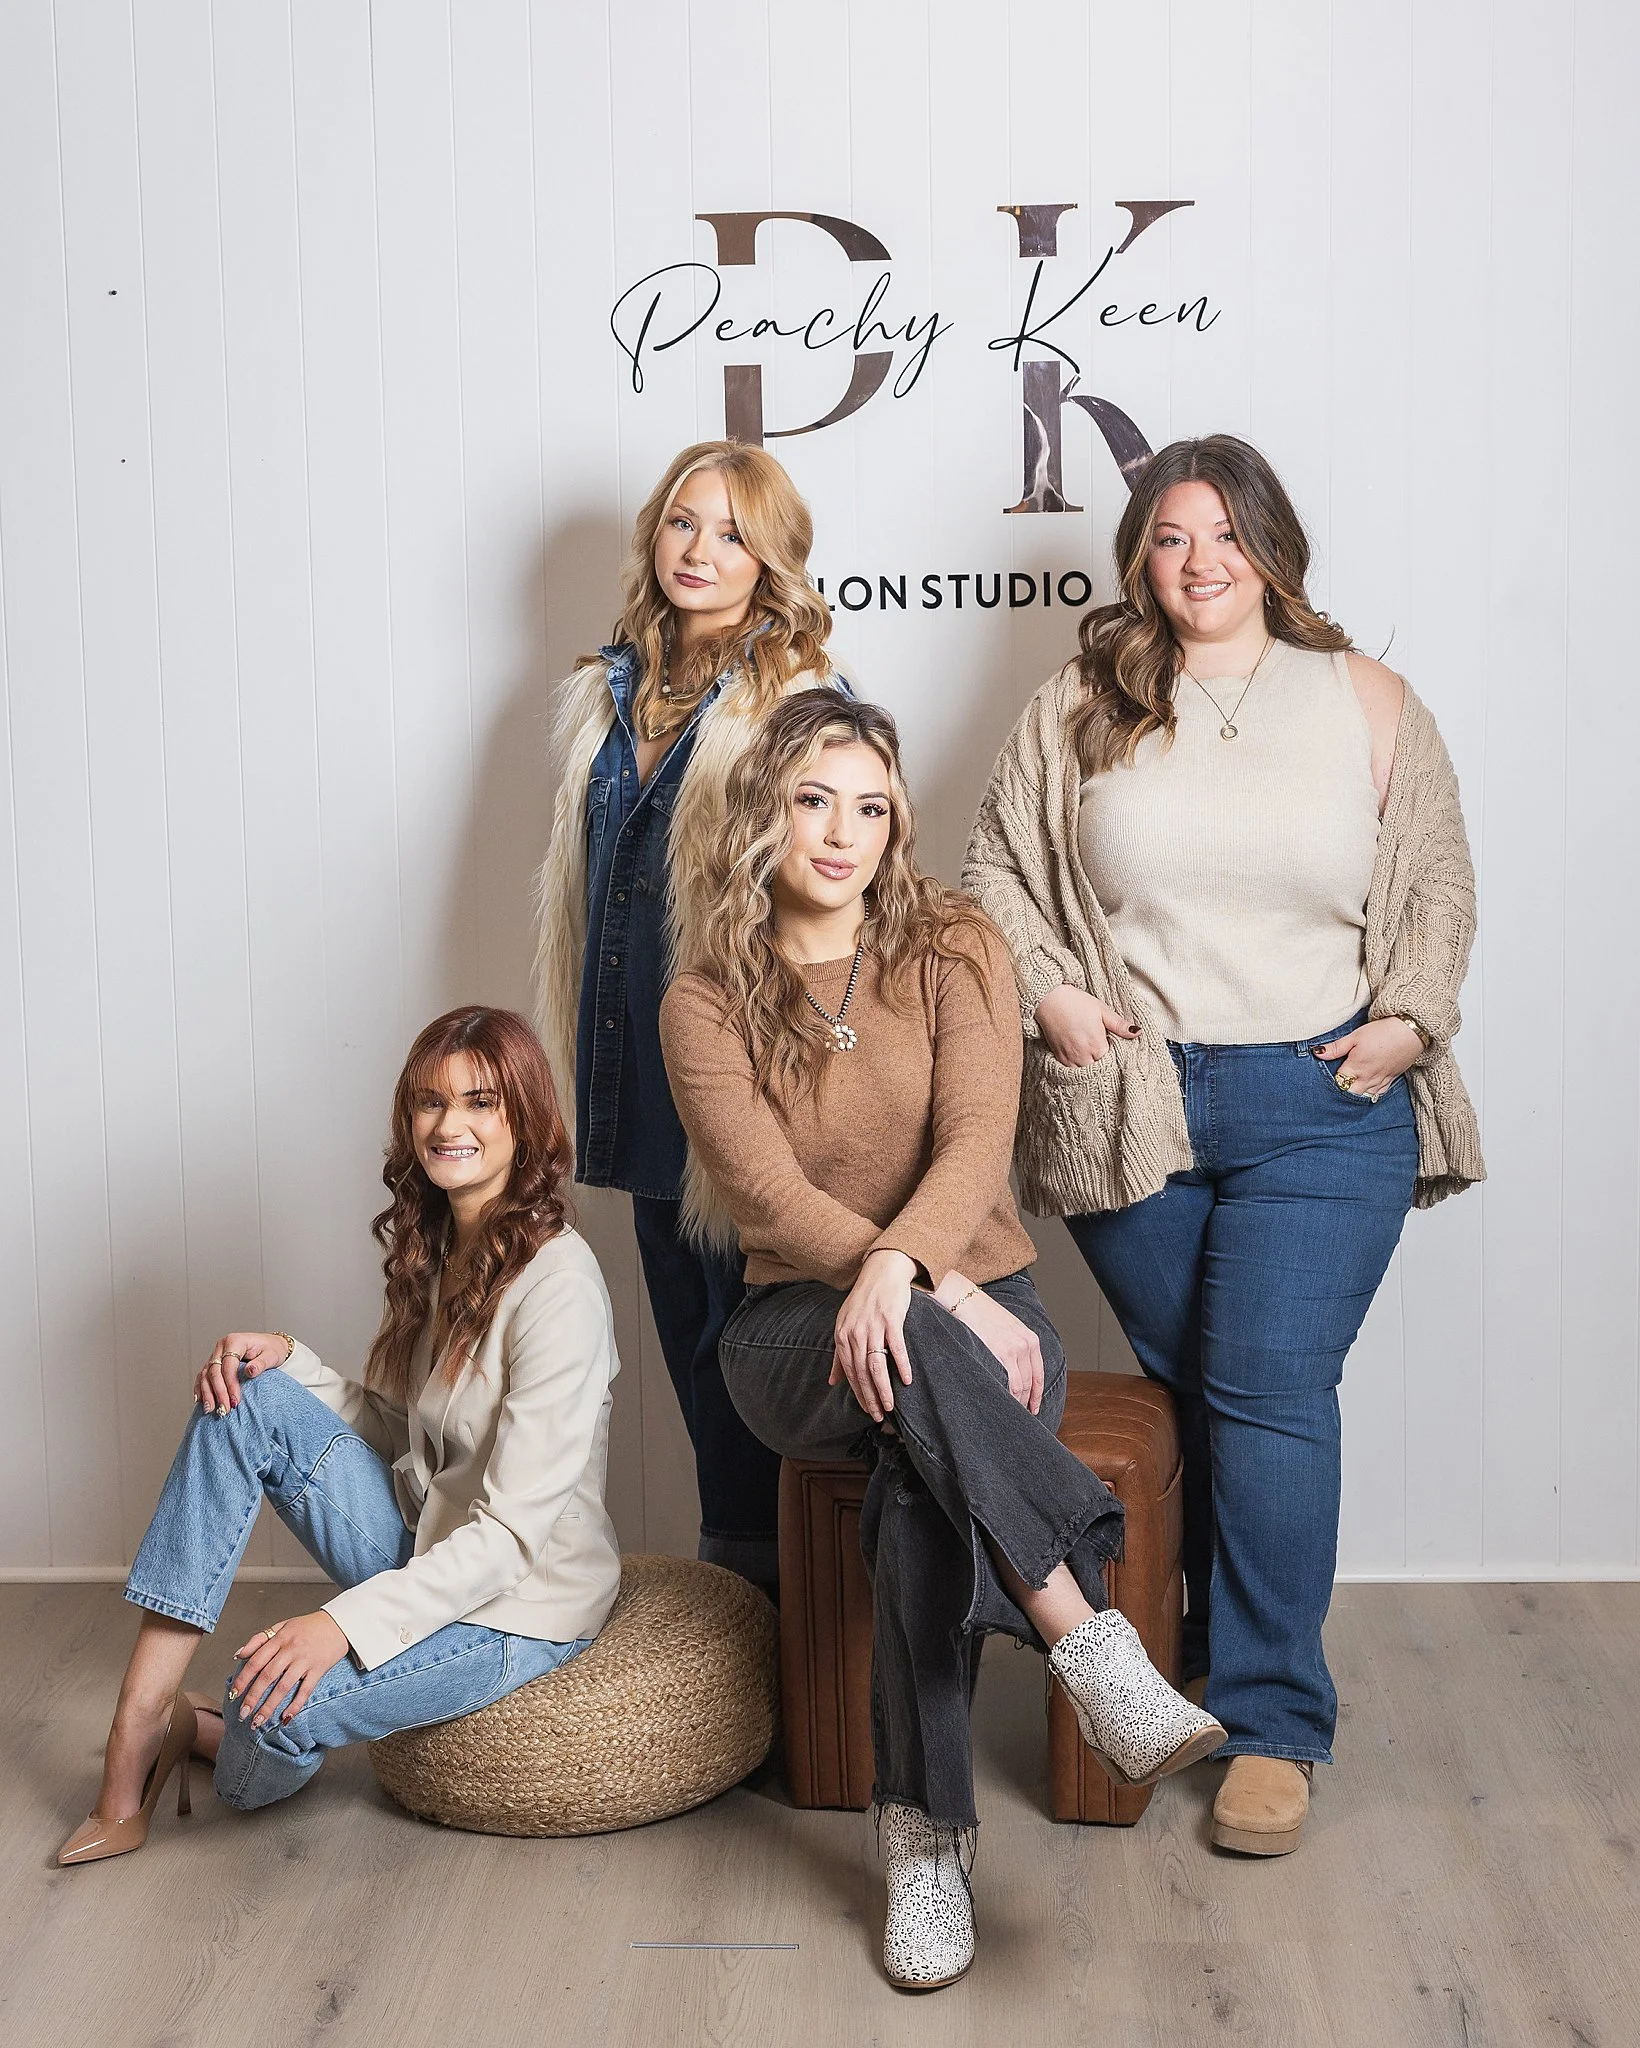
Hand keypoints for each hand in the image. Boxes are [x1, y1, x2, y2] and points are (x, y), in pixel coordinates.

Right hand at [195, 1332, 292, 1416]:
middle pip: (214, 1371)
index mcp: (235, 1341)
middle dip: (218, 1392)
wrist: (271, 1345)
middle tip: (224, 1409)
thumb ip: (261, 1363)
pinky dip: (201, 1389)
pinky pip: (203, 1376)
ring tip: (211, 1409)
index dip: (230, 1384)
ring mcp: (216, 1354)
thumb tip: (250, 1371)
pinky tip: (201, 1401)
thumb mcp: (271, 1355)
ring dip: (207, 1393)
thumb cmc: (272, 1349)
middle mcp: (222, 1346)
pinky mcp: (214, 1363)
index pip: (228, 1365)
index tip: (235, 1401)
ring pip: (205, 1375)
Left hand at [229, 1610, 349, 1728]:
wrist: (340, 1623)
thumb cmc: (309, 1626)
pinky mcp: (319, 1669)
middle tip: (242, 1715)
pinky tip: (285, 1719)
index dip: (243, 1679)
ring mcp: (305, 1660)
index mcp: (280, 1638)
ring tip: (258, 1721)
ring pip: (284, 1687)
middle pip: (267, 1676)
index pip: (256, 1661)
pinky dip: (295, 1705)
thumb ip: (260, 1639)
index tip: (234, 1694)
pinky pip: (305, 1690)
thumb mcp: (283, 1625)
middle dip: (253, 1698)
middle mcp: (291, 1649)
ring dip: (269, 1706)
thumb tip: (238, 1655)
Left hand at [830, 1248, 916, 1421]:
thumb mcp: (845, 1325)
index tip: (867, 1411)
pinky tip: (906, 1380)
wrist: (881, 1272)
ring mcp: (873, 1326)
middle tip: (878, 1416)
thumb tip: (832, 1382)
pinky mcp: (891, 1319)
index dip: (858, 1394)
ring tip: (890, 1406)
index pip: (850, 1373)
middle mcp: (855, 1332)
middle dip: (870, 1397)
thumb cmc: (863, 1301)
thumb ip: (839, 1355)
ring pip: (876, 1364)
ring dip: (883, 1388)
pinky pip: (896, 1347)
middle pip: (862, 1372)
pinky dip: (901, 1365)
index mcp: (842, 1336)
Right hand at [940, 1277, 1043, 1413]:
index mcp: (1030, 1339)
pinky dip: (1008, 1397)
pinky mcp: (1000, 1352)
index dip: (1037, 1395)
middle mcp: (1026, 1344)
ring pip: (1020, 1386)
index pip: (1038, 1375)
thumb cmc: (981, 1313)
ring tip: (1008, 1414)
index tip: (1033, 1409)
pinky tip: (1001, 1403)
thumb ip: (1014, 1346)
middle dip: (1025, 1402)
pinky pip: (1009, 1383)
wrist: (964, 1299)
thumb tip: (1013, 1371)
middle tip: (1019, 1417)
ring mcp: (1014, 1349)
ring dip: (1016, 1402)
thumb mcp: (1007, 1327)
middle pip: (1029, 1383)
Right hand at [1033, 984, 1137, 1067]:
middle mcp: (1084, 1056)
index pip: (1112, 1062)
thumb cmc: (1076, 1002)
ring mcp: (1070, 1058)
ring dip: (1090, 1066)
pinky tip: (1080, 1056)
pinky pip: (1072, 1070)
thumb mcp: (1102, 1010)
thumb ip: (1119, 1025)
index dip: (1115, 1056)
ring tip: (1091, 1054)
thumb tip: (1137, 1032)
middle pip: (1100, 1069)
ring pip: (1086, 1073)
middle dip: (1103, 1063)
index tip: (1114, 1049)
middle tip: (1102, 1050)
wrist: (1049, 999)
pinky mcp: (1059, 1058)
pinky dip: (1078, 1067)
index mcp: (1097, 1045)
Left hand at [1313, 1018, 1422, 1101]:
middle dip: (1343, 1092)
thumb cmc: (1381, 1032)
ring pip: (1365, 1096)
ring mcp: (1380, 1080)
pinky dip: (1371, 1094)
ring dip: (1356, 1096)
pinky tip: (1366, 1092)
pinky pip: (1379, 1093)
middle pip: (1350, 1094)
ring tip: (1348, 1094)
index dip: (1331, 1082)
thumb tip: (1317, 1053)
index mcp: (1355, 1067)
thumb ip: (1336, 1048)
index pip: (1338, 1082)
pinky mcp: (1391, 1079)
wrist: (1410, 1032)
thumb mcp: (1355, 1036)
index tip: (1325, 1081)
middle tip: (1336, 1089)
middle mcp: (1367, 1078)